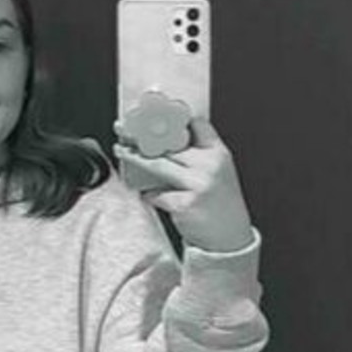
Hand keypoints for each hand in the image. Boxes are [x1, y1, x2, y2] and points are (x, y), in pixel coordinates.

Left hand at [112, 116, 254, 252]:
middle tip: (124, 128)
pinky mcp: (186, 204)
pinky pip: (157, 193)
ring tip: (121, 150)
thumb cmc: (220, 206)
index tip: (152, 113)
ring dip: (135, 156)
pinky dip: (149, 194)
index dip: (171, 116)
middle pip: (170, 141)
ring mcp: (198, 184)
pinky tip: (148, 194)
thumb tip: (164, 138)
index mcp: (219, 153)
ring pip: (158, 163)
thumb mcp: (217, 173)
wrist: (230, 239)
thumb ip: (197, 155)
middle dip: (143, 133)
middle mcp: (210, 165)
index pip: (195, 124)